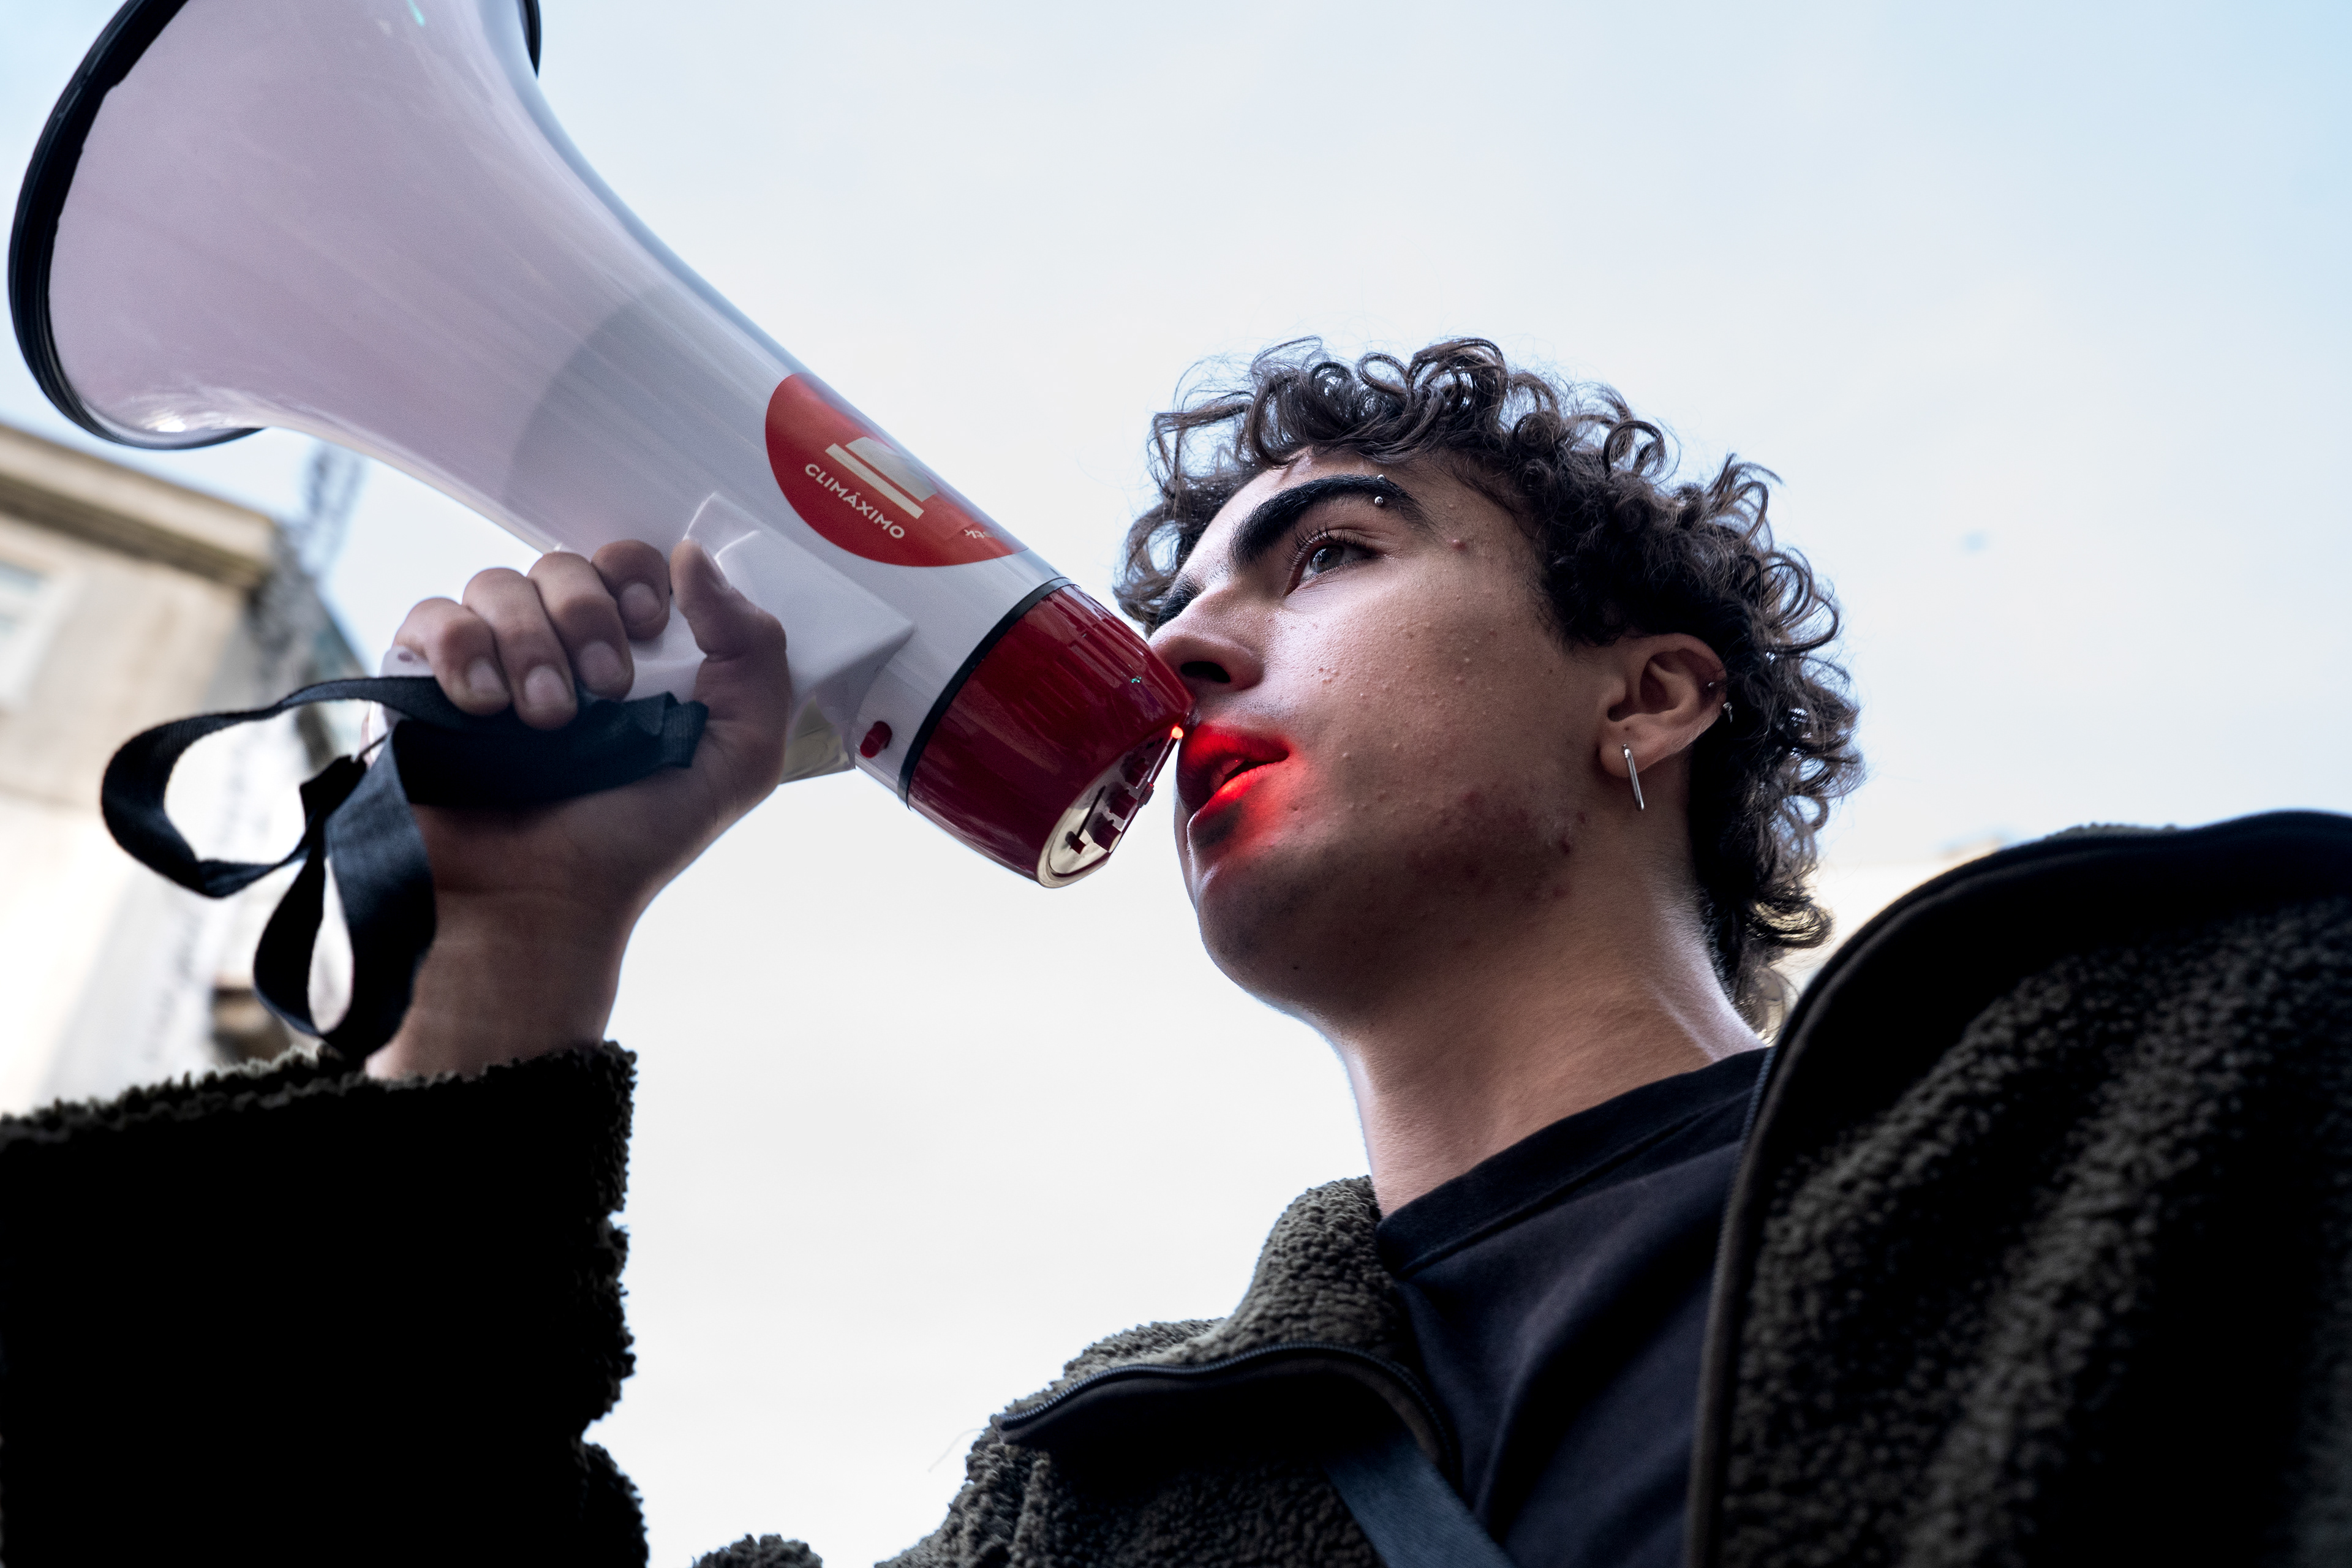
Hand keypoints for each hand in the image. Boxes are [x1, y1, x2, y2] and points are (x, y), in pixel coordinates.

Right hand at [366, 541, 792, 1078]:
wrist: (540, 905)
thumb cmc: (635, 840)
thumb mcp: (739, 755)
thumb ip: (753, 651)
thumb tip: (692, 555)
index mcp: (629, 654)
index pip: (626, 563)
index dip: (635, 577)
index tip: (649, 624)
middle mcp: (555, 650)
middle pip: (562, 564)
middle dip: (587, 618)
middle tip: (604, 691)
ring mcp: (486, 664)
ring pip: (496, 584)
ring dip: (530, 646)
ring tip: (546, 723)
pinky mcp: (418, 685)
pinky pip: (430, 617)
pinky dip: (459, 649)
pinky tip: (482, 708)